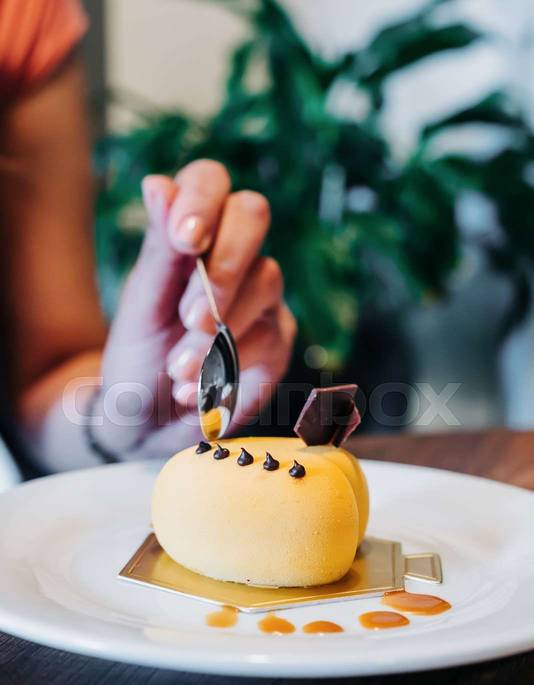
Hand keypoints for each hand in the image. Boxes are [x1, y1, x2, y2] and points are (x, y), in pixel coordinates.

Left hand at [97, 160, 295, 457]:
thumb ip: (159, 249)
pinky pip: (269, 335)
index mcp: (193, 234)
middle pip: (253, 213)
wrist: (148, 423)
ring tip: (179, 371)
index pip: (211, 181)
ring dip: (216, 332)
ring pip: (265, 280)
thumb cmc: (139, 356)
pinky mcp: (278, 339)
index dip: (203, 200)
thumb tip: (158, 182)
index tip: (184, 238)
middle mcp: (234, 255)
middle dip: (220, 266)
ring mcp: (262, 296)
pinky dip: (228, 366)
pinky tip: (197, 390)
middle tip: (189, 317)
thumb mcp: (141, 305)